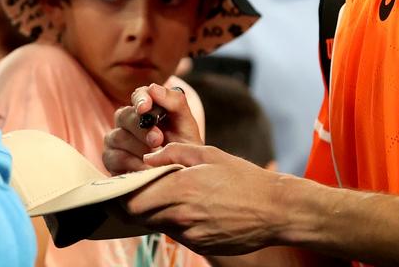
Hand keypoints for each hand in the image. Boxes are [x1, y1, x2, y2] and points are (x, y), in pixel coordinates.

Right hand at [103, 82, 202, 174]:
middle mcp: (127, 120)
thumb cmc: (183, 149)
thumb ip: (175, 103)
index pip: (138, 95)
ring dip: (139, 149)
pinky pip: (115, 157)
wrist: (180, 177)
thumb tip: (154, 88)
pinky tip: (147, 171)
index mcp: (147, 108)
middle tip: (158, 140)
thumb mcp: (186, 125)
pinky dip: (132, 164)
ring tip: (157, 160)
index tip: (146, 108)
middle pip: (125, 115)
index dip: (141, 99)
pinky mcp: (110, 159)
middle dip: (142, 128)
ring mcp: (116, 139)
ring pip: (119, 137)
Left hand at [121, 143, 289, 255]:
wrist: (275, 210)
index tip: (125, 183)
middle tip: (138, 190)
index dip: (124, 193)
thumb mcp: (209, 154)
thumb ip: (174, 152)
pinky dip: (175, 223)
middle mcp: (182, 216)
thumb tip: (148, 158)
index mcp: (181, 189)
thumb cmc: (243, 178)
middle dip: (133, 204)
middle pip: (139, 216)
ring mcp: (191, 235)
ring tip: (166, 198)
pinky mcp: (201, 247)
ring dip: (155, 213)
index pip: (133, 200)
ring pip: (157, 226)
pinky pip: (177, 235)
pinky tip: (189, 210)